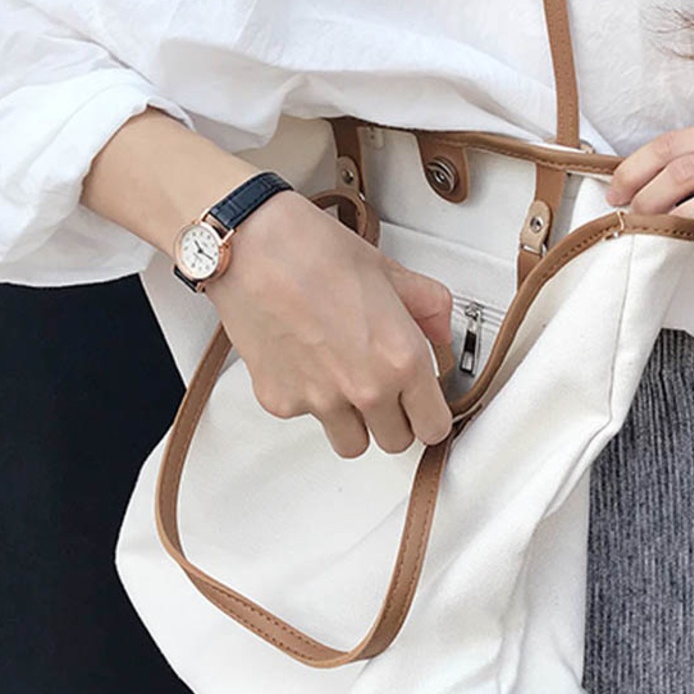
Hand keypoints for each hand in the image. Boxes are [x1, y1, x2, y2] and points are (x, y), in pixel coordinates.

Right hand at [201, 190, 454, 457]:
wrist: (253, 249)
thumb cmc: (316, 252)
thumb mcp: (389, 272)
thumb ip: (427, 306)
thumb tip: (440, 331)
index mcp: (401, 358)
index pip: (433, 426)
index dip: (431, 414)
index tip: (424, 404)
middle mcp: (365, 389)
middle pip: (396, 442)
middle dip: (395, 419)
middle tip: (385, 387)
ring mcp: (320, 401)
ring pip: (352, 444)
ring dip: (355, 421)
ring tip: (344, 377)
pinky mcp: (281, 402)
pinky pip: (307, 419)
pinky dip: (309, 399)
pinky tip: (306, 359)